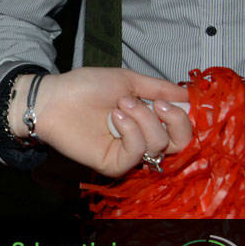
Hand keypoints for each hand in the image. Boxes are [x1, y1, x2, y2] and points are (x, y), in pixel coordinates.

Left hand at [9, 68, 191, 176]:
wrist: (54, 97)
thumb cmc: (86, 87)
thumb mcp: (128, 80)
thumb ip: (160, 88)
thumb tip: (190, 95)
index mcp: (149, 119)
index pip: (184, 127)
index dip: (186, 115)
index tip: (178, 99)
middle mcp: (143, 138)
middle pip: (181, 142)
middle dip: (176, 120)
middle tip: (156, 103)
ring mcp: (129, 153)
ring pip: (160, 145)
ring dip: (144, 119)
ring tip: (121, 104)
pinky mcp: (115, 164)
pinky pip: (138, 153)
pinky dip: (131, 131)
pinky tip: (115, 117)